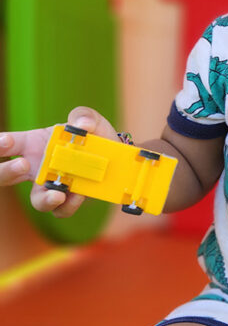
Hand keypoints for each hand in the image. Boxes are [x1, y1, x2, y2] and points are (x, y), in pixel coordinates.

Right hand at [0, 106, 117, 217]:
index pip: (5, 145)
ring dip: (43, 199)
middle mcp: (37, 168)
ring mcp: (51, 186)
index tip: (7, 142)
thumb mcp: (90, 120)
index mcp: (32, 144)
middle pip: (6, 176)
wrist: (117, 156)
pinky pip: (61, 209)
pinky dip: (69, 205)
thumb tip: (82, 125)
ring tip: (58, 193)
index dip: (0, 145)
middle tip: (23, 165)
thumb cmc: (94, 135)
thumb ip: (84, 115)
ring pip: (36, 200)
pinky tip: (79, 194)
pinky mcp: (69, 200)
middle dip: (6, 171)